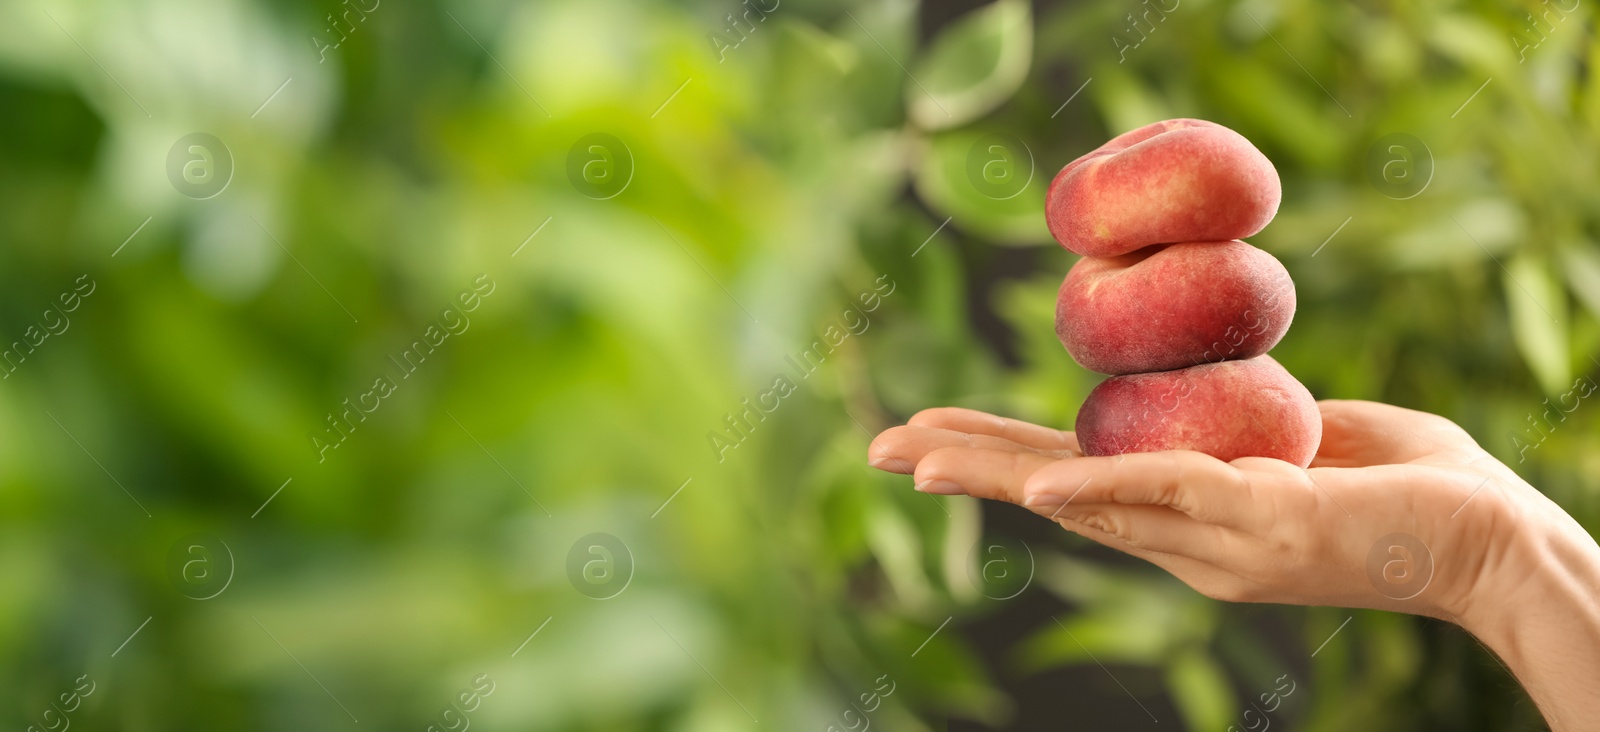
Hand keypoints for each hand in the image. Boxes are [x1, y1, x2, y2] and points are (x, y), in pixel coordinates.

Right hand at [867, 399, 1577, 624]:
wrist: (1497, 544)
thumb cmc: (1417, 486)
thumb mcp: (1310, 443)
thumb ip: (1249, 432)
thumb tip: (1213, 402)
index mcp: (1188, 516)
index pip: (1071, 478)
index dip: (996, 456)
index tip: (929, 439)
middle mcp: (1185, 539)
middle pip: (1049, 494)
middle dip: (959, 468)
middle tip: (876, 449)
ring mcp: (1218, 536)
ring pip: (1084, 498)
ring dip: (994, 475)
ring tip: (916, 462)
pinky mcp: (1264, 519)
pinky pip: (1166, 494)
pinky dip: (1097, 489)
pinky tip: (1035, 490)